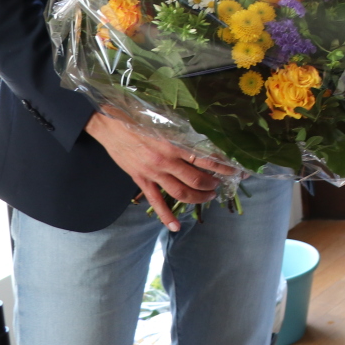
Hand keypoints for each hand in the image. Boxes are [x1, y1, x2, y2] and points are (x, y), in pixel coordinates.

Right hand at [86, 109, 235, 230]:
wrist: (110, 124)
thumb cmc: (140, 118)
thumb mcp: (166, 121)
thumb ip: (183, 132)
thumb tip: (204, 137)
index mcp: (174, 143)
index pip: (205, 158)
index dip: (223, 166)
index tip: (234, 169)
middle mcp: (166, 160)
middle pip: (196, 179)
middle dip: (212, 184)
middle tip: (220, 184)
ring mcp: (153, 173)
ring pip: (180, 192)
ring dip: (198, 197)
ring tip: (208, 196)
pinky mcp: (141, 180)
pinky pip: (156, 202)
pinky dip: (166, 216)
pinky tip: (175, 226)